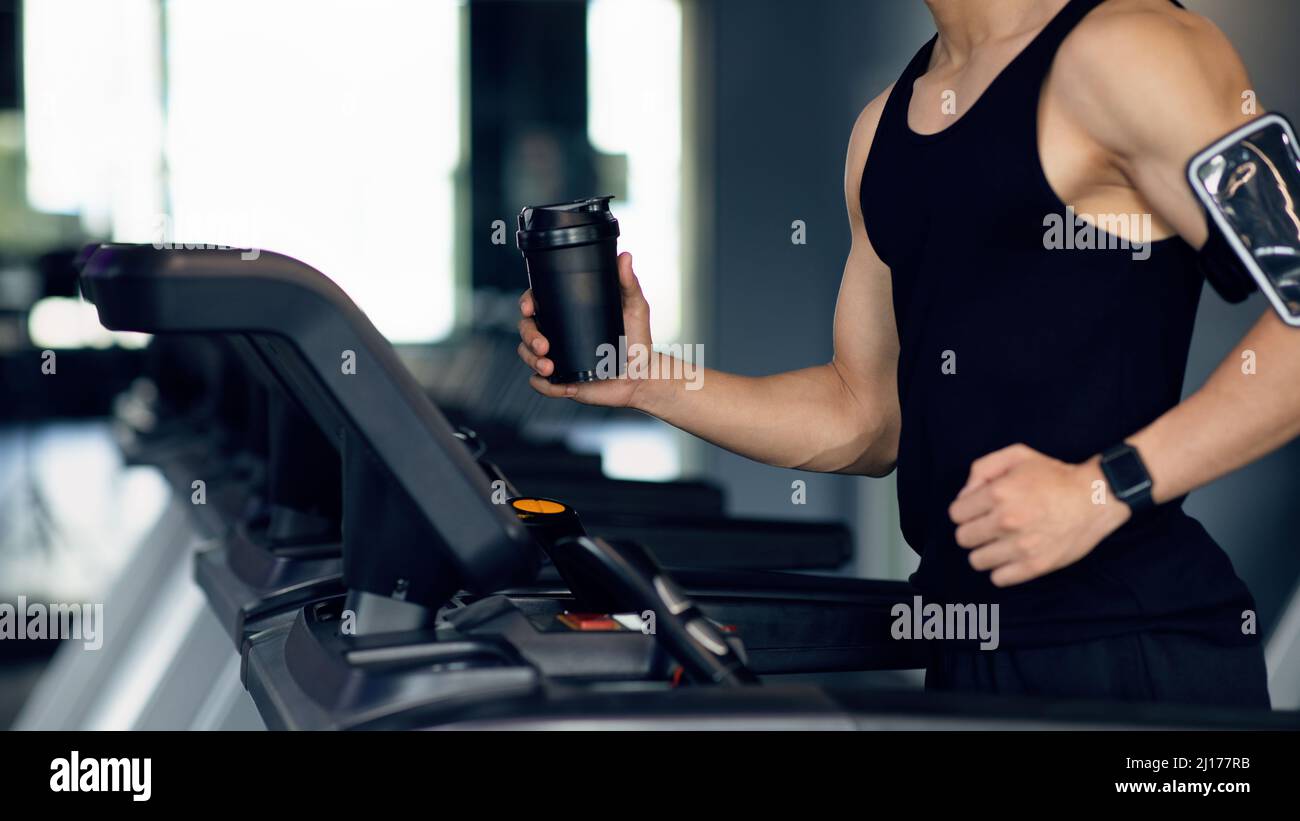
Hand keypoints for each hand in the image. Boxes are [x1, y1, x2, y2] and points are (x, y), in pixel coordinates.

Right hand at [517, 252, 653, 407]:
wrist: (642, 374)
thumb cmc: (637, 339)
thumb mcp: (634, 308)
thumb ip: (628, 283)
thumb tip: (624, 256)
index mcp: (567, 312)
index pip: (537, 302)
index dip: (526, 303)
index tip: (529, 308)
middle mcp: (557, 332)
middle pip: (526, 329)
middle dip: (528, 337)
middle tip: (543, 346)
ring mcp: (557, 356)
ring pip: (527, 356)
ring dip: (532, 361)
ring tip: (549, 367)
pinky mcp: (560, 380)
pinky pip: (540, 384)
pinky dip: (545, 386)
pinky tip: (563, 386)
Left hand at [948, 444, 1131, 586]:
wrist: (1095, 498)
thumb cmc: (1055, 475)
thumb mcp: (1017, 455)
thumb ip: (982, 470)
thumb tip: (964, 496)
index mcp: (998, 493)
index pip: (956, 514)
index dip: (966, 510)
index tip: (980, 509)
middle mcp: (1006, 521)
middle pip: (963, 538)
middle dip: (973, 530)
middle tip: (990, 525)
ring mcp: (1021, 546)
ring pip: (976, 560)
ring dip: (985, 551)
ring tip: (1000, 542)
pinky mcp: (1035, 566)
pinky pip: (998, 578)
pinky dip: (1001, 570)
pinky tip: (1011, 556)